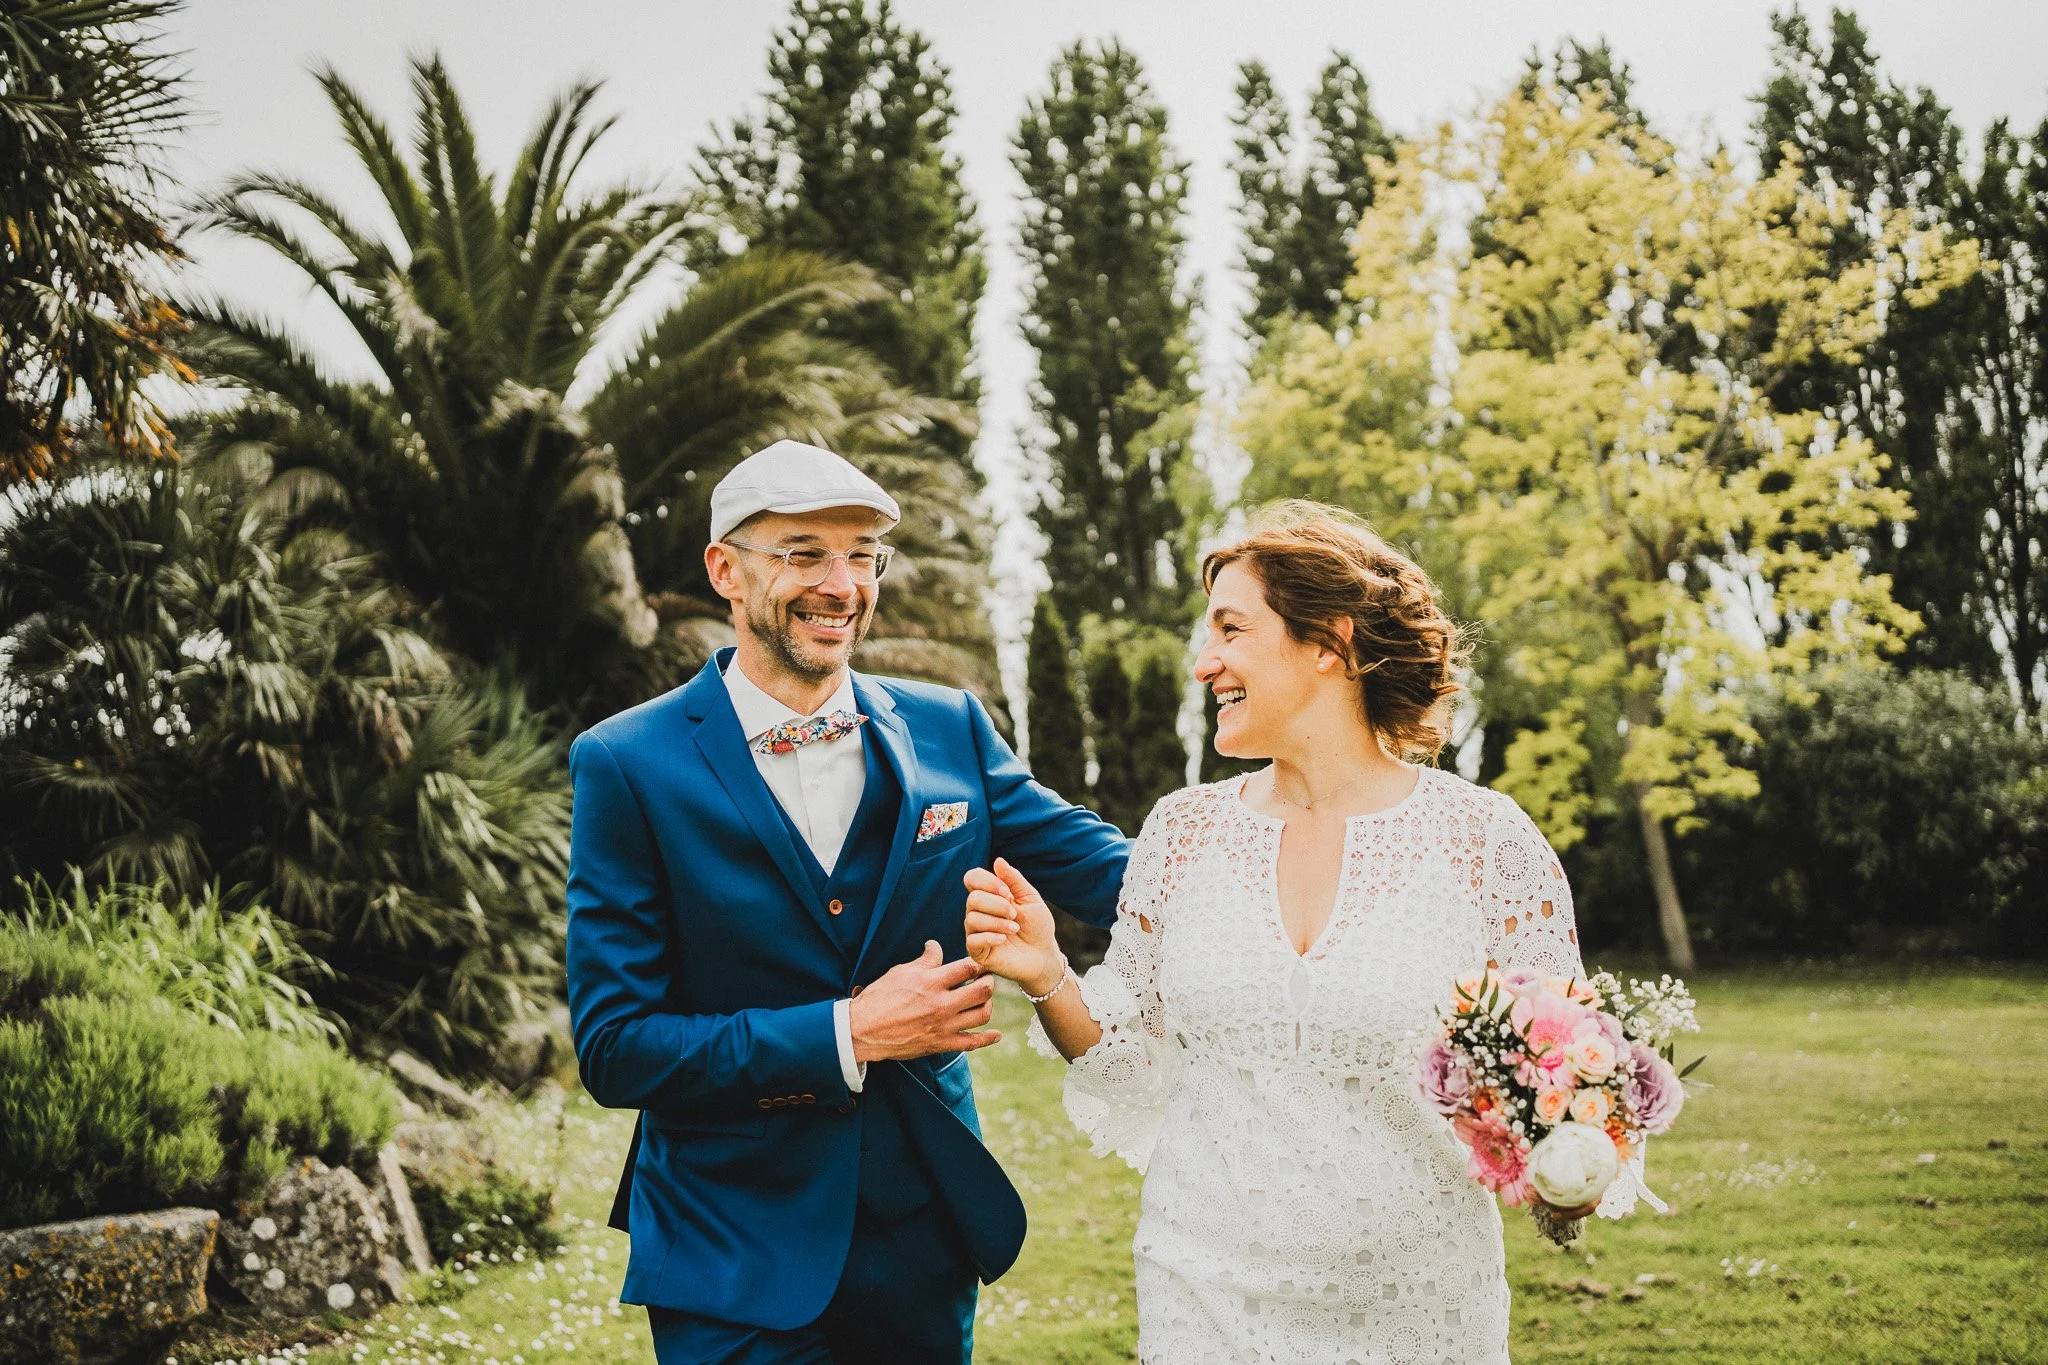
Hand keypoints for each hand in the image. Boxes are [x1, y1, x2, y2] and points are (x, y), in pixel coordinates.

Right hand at [848, 940, 999, 1062]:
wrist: (863, 1030)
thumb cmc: (879, 997)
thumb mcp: (901, 972)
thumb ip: (925, 961)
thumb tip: (936, 946)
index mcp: (931, 982)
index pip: (968, 968)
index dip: (978, 963)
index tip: (979, 963)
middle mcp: (941, 1004)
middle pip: (983, 990)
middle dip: (989, 981)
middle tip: (986, 979)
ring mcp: (943, 1026)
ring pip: (982, 1015)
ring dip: (988, 1004)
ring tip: (983, 1000)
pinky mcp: (941, 1044)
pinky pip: (972, 1043)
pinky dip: (987, 1039)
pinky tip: (995, 1034)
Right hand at [964, 858, 1062, 996]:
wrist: (1043, 955)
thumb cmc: (1038, 927)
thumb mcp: (1030, 899)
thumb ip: (1014, 880)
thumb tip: (998, 860)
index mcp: (990, 895)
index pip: (972, 878)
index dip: (986, 881)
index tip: (1007, 892)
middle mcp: (979, 911)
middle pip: (972, 898)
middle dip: (997, 905)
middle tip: (1015, 914)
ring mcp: (976, 931)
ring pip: (972, 918)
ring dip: (997, 922)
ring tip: (1014, 928)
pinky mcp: (977, 951)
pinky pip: (973, 939)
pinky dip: (990, 937)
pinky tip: (1004, 939)